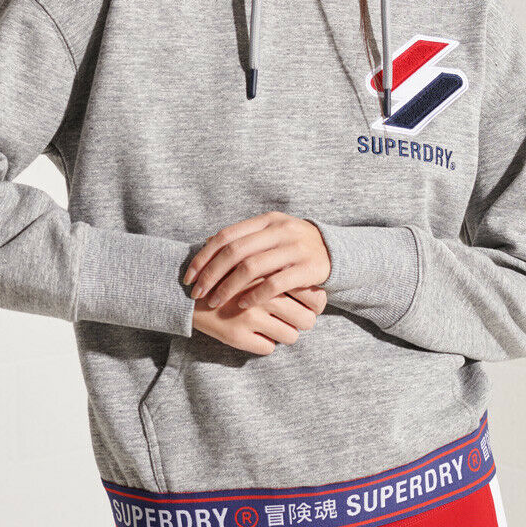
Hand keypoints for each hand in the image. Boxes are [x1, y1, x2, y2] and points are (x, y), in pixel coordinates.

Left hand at [183, 212, 331, 311]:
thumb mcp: (271, 232)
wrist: (336, 250)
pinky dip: (255, 295)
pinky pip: (275, 284)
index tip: (188, 276)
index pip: (226, 236)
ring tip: (214, 302)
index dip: (204, 256)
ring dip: (228, 287)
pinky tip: (242, 306)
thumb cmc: (293, 245)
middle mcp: (279, 230)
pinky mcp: (309, 268)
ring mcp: (295, 248)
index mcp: (266, 220)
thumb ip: (244, 237)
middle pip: (235, 251)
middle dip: (211, 274)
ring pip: (252, 267)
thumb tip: (207, 244)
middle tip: (196, 293)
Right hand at [191, 276, 327, 355]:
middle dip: (303, 321)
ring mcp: (251, 317)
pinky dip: (264, 342)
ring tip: (273, 326)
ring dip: (285, 333)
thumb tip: (312, 287)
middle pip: (307, 319)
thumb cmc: (224, 275)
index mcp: (271, 273)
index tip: (309, 305)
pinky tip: (253, 332)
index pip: (314, 295)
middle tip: (294, 318)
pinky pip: (268, 348)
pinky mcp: (238, 336)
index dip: (316, 303)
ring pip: (291, 336)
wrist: (185, 292)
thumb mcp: (251, 263)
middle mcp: (264, 295)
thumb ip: (278, 270)